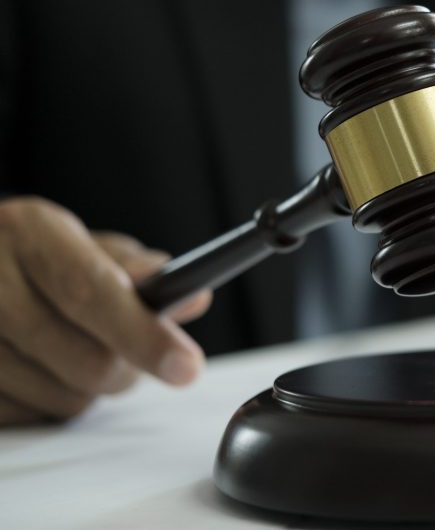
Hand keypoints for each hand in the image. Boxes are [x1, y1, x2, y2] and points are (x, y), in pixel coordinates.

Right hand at [0, 197, 211, 425]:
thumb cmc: (34, 255)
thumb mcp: (81, 242)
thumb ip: (136, 270)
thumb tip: (193, 299)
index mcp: (26, 232)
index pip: (90, 292)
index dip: (143, 333)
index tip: (187, 365)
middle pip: (86, 359)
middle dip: (129, 368)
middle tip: (137, 353)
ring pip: (64, 399)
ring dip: (91, 387)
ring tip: (78, 349)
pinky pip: (33, 417)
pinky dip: (52, 401)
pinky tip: (44, 367)